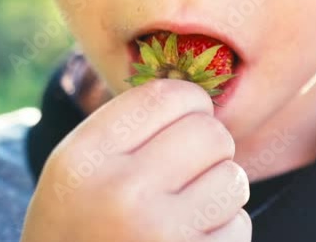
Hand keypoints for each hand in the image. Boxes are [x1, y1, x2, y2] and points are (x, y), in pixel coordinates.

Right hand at [21, 78, 251, 241]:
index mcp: (85, 157)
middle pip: (210, 132)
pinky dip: (222, 233)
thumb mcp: (76, 171)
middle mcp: (120, 192)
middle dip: (208, 151)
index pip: (168, 94)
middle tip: (186, 174)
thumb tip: (198, 88)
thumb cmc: (79, 228)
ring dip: (218, 194)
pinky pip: (239, 224)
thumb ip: (126, 128)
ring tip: (183, 214)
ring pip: (233, 178)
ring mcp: (160, 234)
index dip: (190, 103)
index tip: (185, 122)